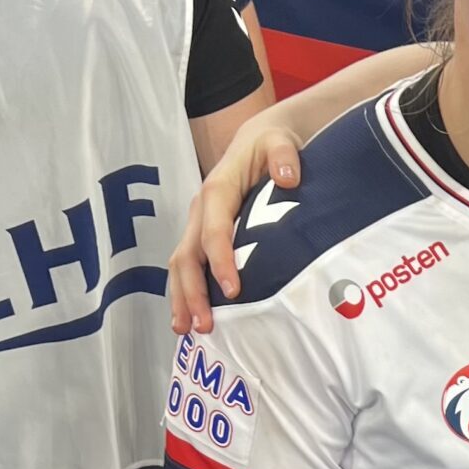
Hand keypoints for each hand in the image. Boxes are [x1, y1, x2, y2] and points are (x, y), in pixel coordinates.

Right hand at [168, 121, 305, 333]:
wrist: (258, 138)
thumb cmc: (272, 143)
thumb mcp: (281, 140)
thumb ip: (284, 155)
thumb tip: (288, 176)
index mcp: (218, 189)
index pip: (215, 231)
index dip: (221, 261)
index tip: (233, 291)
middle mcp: (200, 209)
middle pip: (188, 255)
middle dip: (193, 292)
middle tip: (205, 325)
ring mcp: (198, 222)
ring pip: (181, 264)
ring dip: (182, 297)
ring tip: (187, 330)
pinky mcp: (201, 233)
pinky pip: (189, 264)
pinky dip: (186, 291)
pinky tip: (190, 317)